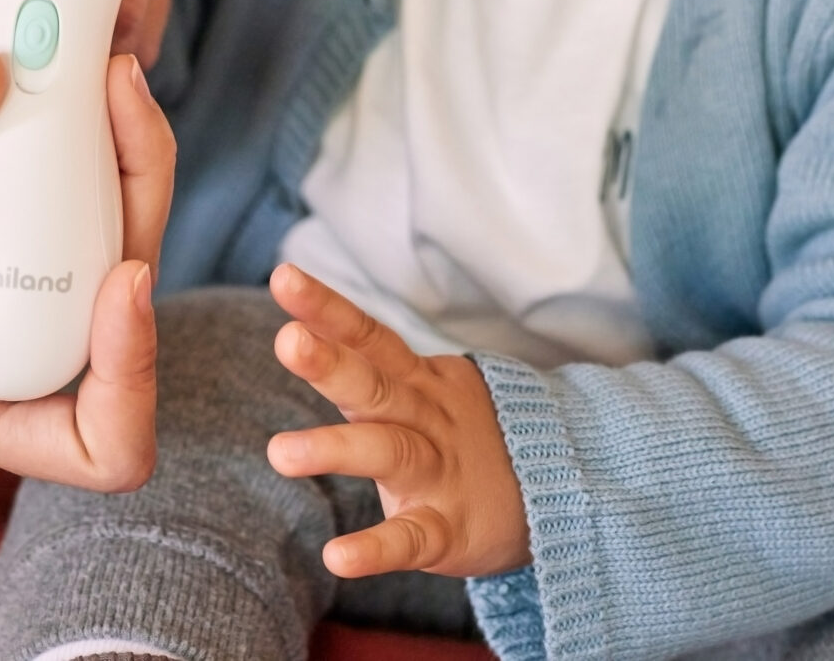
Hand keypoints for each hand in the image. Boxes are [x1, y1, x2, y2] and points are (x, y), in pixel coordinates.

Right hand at [0, 46, 176, 491]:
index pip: (97, 446)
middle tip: (119, 98)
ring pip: (97, 266)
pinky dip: (72, 167)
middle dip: (142, 209)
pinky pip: (55, 231)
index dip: (136, 369)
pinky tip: (62, 98)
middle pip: (122, 330)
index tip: (121, 268)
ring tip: (106, 82)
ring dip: (120, 177)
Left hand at [264, 264, 531, 578]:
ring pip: (389, 452)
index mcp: (415, 380)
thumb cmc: (460, 432)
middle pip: (375, 384)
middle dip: (331, 363)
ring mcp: (439, 472)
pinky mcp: (448, 529)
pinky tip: (337, 556)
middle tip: (287, 341)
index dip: (327, 307)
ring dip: (335, 449)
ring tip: (278, 452)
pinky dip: (376, 548)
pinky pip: (411, 538)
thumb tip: (299, 327)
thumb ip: (366, 364)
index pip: (369, 335)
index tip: (283, 277)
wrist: (555, 488)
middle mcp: (424, 417)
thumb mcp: (421, 388)